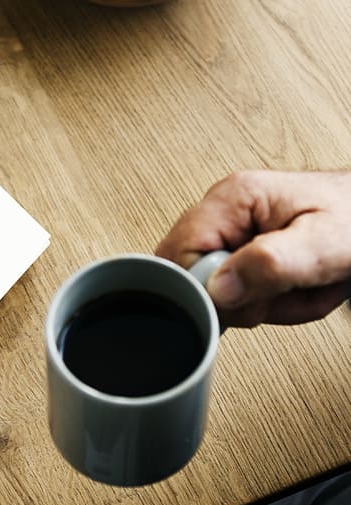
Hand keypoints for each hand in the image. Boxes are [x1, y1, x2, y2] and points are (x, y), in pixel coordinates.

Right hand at [156, 170, 350, 326]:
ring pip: (218, 292)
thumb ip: (270, 264)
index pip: (180, 255)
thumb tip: (217, 287)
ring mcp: (234, 232)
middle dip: (244, 301)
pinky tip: (293, 289)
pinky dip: (269, 304)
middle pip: (194, 277)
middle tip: (285, 291)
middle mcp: (225, 212)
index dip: (209, 289)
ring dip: (265, 305)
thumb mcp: (325, 244)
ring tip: (301, 288)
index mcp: (234, 198)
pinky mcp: (245, 251)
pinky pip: (238, 294)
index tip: (249, 298)